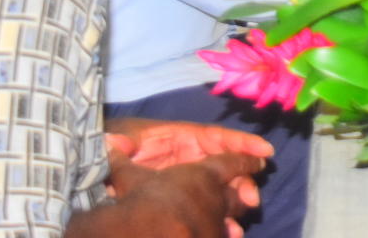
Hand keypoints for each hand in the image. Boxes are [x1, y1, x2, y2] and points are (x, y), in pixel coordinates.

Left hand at [106, 120, 269, 223]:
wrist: (103, 165)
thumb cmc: (115, 146)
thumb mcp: (119, 141)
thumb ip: (120, 144)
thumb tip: (114, 141)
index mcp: (181, 138)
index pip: (216, 138)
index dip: (242, 144)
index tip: (265, 152)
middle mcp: (191, 157)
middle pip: (225, 167)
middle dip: (243, 182)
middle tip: (251, 200)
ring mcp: (189, 178)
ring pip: (220, 190)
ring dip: (234, 205)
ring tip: (238, 224)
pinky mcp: (185, 197)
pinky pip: (207, 207)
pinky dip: (219, 220)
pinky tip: (227, 233)